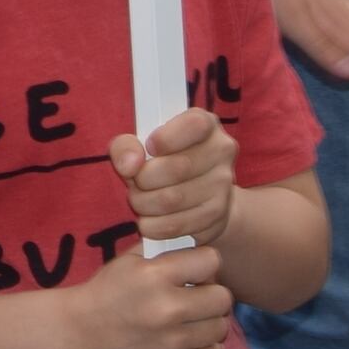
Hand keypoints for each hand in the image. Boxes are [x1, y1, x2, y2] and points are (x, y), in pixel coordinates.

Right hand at [68, 235, 238, 348]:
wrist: (81, 333)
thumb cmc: (108, 291)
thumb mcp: (128, 259)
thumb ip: (165, 250)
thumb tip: (199, 246)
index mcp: (155, 276)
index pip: (211, 261)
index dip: (204, 263)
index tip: (194, 270)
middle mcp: (166, 309)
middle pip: (223, 297)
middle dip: (211, 294)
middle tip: (195, 297)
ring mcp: (172, 343)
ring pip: (220, 328)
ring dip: (208, 323)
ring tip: (190, 321)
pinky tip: (190, 342)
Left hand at [111, 106, 240, 256]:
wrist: (197, 197)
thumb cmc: (162, 161)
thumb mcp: (138, 144)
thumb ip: (126, 146)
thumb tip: (129, 165)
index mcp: (205, 124)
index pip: (194, 125)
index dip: (166, 138)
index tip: (149, 148)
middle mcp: (221, 150)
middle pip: (177, 167)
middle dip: (143, 179)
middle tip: (133, 183)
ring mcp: (223, 183)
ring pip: (174, 199)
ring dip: (144, 204)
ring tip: (137, 201)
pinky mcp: (217, 214)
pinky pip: (178, 224)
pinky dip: (154, 225)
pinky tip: (147, 221)